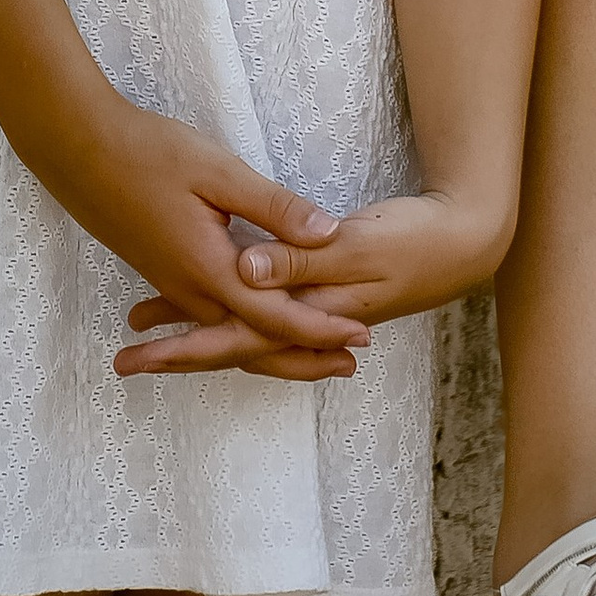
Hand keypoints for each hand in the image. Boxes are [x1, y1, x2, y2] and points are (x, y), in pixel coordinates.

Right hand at [44, 100, 372, 369]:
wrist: (74, 147)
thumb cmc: (146, 151)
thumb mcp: (218, 171)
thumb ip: (273, 208)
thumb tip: (328, 234)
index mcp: (210, 269)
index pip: (277, 316)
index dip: (322, 328)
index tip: (362, 334)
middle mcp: (190, 290)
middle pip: (255, 341)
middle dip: (305, 354)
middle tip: (349, 363)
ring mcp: (171, 284)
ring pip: (230, 334)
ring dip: (273, 345)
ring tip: (312, 352)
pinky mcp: (160, 271)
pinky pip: (208, 318)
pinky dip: (239, 330)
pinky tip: (249, 321)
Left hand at [115, 188, 506, 379]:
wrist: (469, 239)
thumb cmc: (418, 238)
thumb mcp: (359, 243)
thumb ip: (301, 256)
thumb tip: (247, 271)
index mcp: (311, 309)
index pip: (235, 337)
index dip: (183, 346)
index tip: (136, 355)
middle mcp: (309, 321)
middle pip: (233, 344)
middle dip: (180, 350)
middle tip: (126, 357)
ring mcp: (319, 310)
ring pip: (247, 332)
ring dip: (201, 331)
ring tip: (149, 323)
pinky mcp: (327, 294)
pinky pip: (268, 318)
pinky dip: (235, 317)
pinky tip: (215, 305)